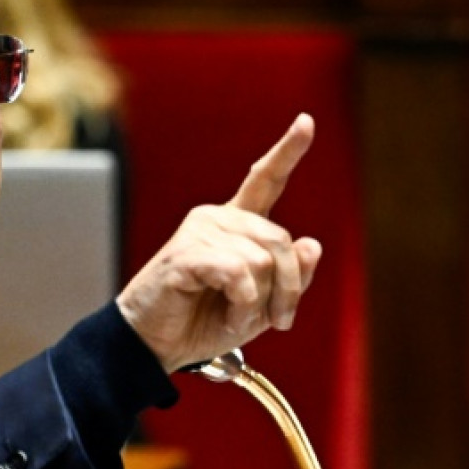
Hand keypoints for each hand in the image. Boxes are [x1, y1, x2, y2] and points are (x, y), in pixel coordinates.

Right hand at [117, 113, 323, 372]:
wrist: (157, 346)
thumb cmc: (205, 322)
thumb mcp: (262, 306)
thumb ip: (292, 276)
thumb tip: (311, 244)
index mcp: (238, 225)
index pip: (265, 181)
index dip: (287, 152)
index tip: (306, 122)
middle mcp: (219, 219)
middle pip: (280, 241)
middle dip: (289, 288)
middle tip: (279, 322)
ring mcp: (200, 232)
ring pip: (262, 261)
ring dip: (259, 303)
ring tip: (236, 319)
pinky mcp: (186, 253)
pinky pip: (238, 273)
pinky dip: (241, 304)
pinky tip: (227, 317)